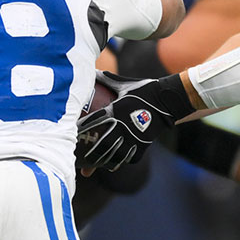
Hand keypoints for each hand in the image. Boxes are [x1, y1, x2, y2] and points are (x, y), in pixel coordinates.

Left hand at [76, 73, 190, 169]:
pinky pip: (130, 157)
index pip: (92, 121)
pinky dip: (122, 161)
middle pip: (102, 144)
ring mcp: (133, 136)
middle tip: (82, 161)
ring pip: (115, 155)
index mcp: (115, 110)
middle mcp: (122, 125)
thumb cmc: (145, 90)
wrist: (167, 100)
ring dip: (104, 162)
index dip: (80, 128)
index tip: (72, 133)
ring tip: (95, 168)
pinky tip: (114, 165)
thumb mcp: (124, 84)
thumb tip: (94, 71)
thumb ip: (108, 80)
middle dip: (91, 154)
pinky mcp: (143, 144)